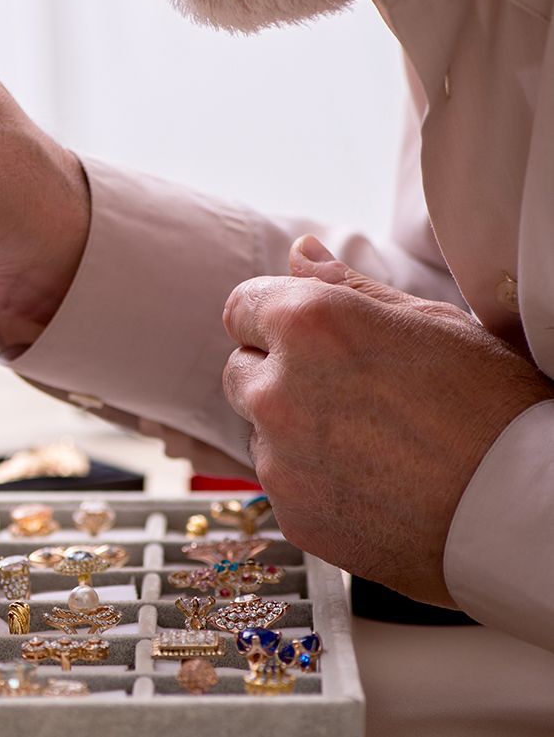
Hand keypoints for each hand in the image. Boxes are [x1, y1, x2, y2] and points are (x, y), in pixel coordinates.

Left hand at [221, 235, 553, 605]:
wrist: (528, 513)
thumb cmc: (495, 409)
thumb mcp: (431, 323)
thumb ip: (347, 287)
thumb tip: (299, 253)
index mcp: (308, 325)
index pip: (241, 306)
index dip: (277, 319)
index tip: (312, 338)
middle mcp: (278, 389)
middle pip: (241, 370)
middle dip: (280, 374)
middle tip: (352, 393)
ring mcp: (279, 458)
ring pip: (260, 432)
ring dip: (294, 432)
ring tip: (372, 443)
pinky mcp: (291, 514)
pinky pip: (282, 485)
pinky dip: (312, 483)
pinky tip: (372, 483)